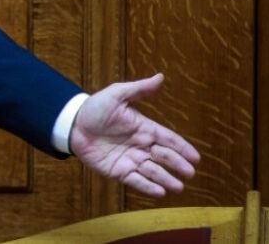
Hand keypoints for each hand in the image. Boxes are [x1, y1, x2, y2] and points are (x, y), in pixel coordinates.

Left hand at [70, 73, 200, 197]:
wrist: (71, 124)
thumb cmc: (94, 108)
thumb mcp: (116, 94)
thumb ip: (138, 89)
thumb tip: (160, 77)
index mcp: (144, 128)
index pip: (169, 139)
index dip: (183, 148)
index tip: (196, 158)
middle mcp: (141, 146)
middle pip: (164, 157)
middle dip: (178, 165)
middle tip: (190, 173)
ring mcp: (130, 160)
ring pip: (152, 171)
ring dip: (166, 179)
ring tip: (178, 187)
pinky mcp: (118, 171)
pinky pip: (135, 181)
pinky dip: (148, 187)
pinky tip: (159, 192)